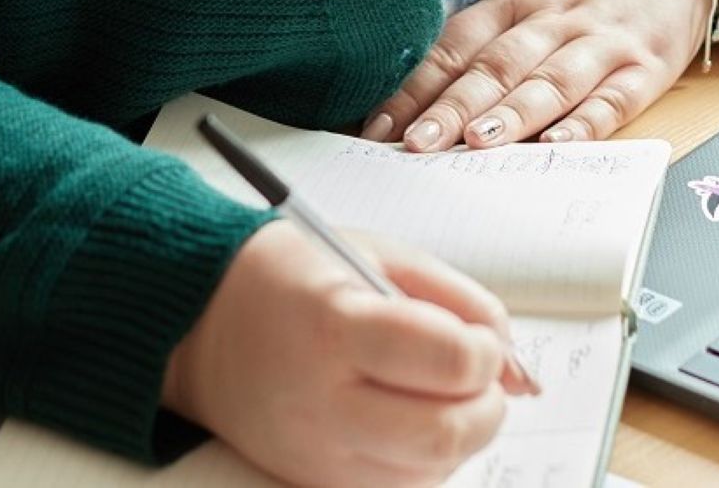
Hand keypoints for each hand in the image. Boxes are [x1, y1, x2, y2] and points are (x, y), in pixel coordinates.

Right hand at [163, 221, 526, 487]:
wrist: (206, 327)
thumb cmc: (300, 278)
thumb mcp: (381, 255)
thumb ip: (457, 299)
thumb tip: (511, 357)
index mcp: (338, 328)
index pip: (447, 360)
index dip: (486, 352)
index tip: (483, 338)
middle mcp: (323, 403)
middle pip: (444, 435)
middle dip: (487, 406)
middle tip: (483, 375)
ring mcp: (316, 455)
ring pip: (429, 473)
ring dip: (460, 435)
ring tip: (439, 390)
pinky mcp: (314, 484)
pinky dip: (425, 460)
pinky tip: (412, 417)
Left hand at [365, 0, 715, 151]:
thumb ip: (487, 11)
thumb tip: (422, 66)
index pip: (458, 43)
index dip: (418, 86)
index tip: (379, 126)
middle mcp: (557, 18)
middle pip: (498, 66)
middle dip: (454, 107)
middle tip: (416, 144)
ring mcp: (603, 41)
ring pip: (552, 82)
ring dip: (512, 115)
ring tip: (476, 144)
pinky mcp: (647, 63)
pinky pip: (615, 97)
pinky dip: (587, 122)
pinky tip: (559, 144)